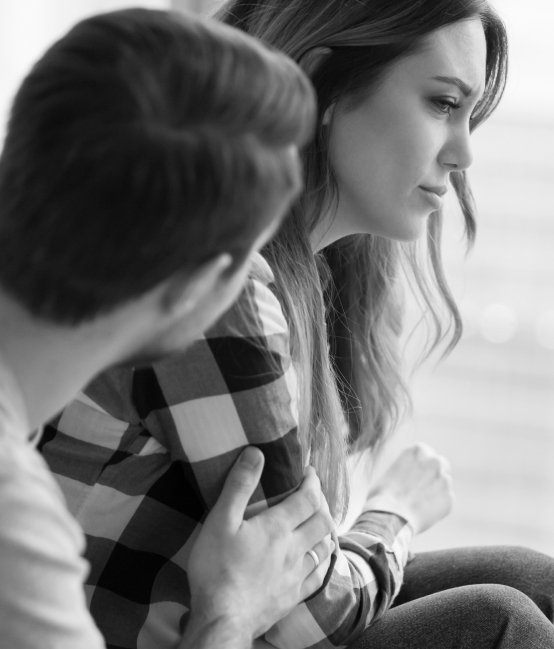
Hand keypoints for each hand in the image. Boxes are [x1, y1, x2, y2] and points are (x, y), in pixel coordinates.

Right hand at [182, 447, 334, 647]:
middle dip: (321, 502)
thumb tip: (256, 452)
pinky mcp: (293, 597)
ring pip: (324, 547)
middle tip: (313, 494)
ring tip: (317, 522)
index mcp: (278, 527)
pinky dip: (323, 561)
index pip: (307, 497)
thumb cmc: (216, 569)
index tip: (308, 471)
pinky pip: (319, 575)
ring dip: (325, 530)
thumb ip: (239, 485)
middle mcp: (294, 549)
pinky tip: (318, 559)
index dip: (312, 481)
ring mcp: (296, 575)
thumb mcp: (220, 520)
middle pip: (322, 520)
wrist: (222, 620)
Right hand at [364, 443, 453, 534]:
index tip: (415, 474)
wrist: (390, 516)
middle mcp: (434, 461)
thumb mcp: (390, 473)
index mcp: (417, 450)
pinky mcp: (449, 498)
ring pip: (444, 484)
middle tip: (422, 488)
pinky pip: (445, 501)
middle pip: (441, 464)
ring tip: (418, 504)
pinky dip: (438, 506)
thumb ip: (405, 470)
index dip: (421, 464)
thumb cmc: (382, 496)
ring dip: (436, 491)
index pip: (426, 452)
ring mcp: (444, 479)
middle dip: (434, 474)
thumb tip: (408, 477)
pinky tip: (423, 513)